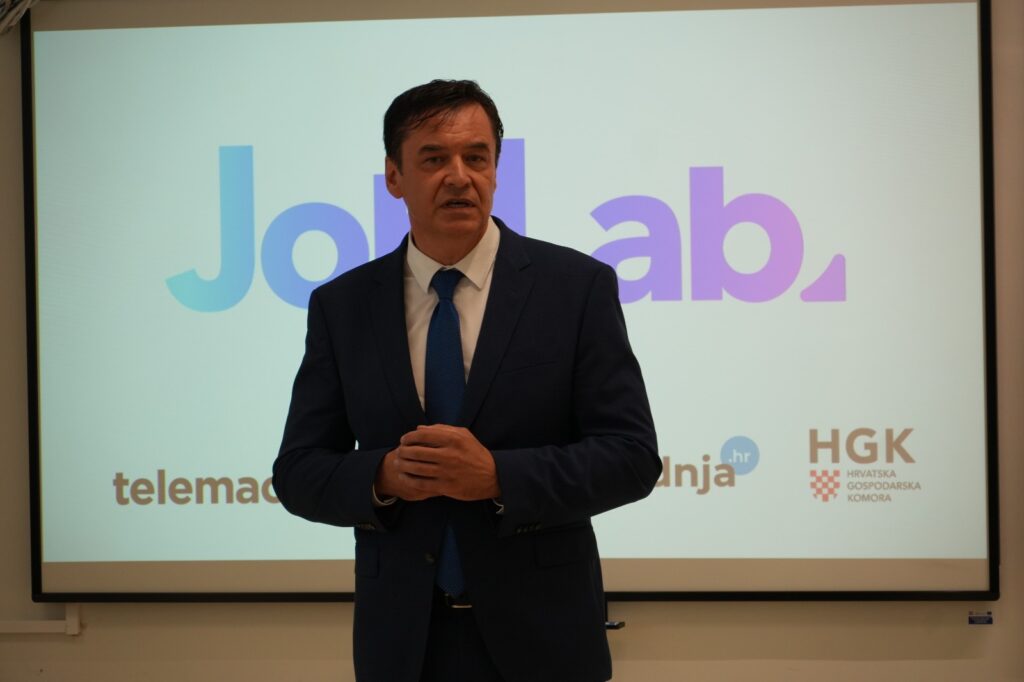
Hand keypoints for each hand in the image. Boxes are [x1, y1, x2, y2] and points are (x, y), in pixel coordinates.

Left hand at [374, 424, 501, 501]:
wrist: (492, 476)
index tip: (404, 440)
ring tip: (398, 464)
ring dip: (403, 466)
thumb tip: (419, 428)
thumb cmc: (476, 454)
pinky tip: (404, 478)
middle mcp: (450, 455)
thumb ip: (442, 429)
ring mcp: (447, 472)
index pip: (424, 435)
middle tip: (398, 452)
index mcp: (454, 439)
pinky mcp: (446, 487)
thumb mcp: (464, 435)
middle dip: (403, 451)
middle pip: (417, 452)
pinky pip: (422, 484)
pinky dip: (409, 480)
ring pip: (417, 468)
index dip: (409, 437)